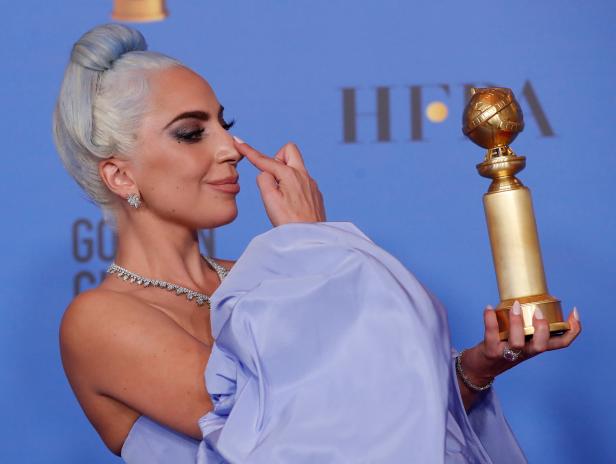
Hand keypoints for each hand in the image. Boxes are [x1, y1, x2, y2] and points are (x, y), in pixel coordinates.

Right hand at [233, 137, 325, 226]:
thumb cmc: (289, 222)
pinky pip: (302, 181)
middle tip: (272, 178)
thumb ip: (264, 180)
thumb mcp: (270, 200)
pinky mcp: (315, 194)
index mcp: (290, 175)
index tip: (239, 142)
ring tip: (282, 197)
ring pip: (296, 167)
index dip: (250, 151)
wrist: (311, 238)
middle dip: (277, 158)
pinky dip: (293, 186)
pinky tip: (291, 204)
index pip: (265, 160)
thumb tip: (266, 173)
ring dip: (285, 174)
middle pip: (289, 150)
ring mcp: (312, 184)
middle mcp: (304, 175)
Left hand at [461, 301, 581, 384]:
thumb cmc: (501, 347)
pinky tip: (489, 307)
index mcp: (535, 346)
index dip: (573, 330)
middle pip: (541, 346)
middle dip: (543, 328)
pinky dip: (489, 320)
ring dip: (517, 323)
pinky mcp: (490, 352)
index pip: (561, 343)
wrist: (480, 368)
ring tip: (515, 305)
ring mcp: (507, 353)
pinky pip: (491, 335)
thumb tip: (528, 296)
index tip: (574, 312)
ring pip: (518, 343)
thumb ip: (526, 323)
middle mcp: (525, 352)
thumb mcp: (519, 337)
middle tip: (538, 311)